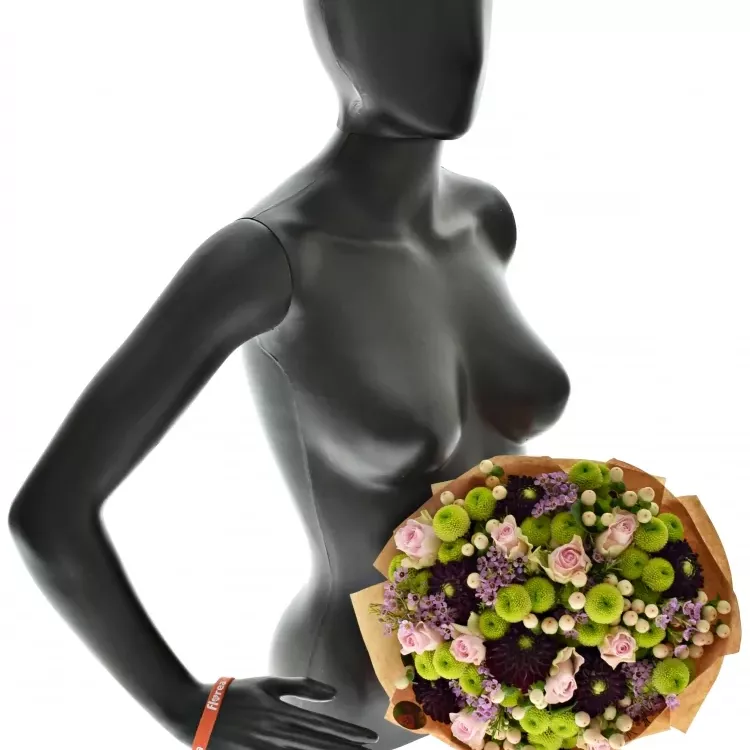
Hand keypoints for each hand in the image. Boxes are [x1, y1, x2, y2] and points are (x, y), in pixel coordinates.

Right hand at [178, 676, 378, 749]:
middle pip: (321, 745)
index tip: (370, 738)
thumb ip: (302, 687)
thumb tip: (334, 693)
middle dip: (347, 749)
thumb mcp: (269, 683)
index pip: (325, 725)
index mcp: (284, 714)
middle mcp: (280, 735)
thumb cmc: (237, 693)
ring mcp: (268, 749)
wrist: (199, 713)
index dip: (349, 733)